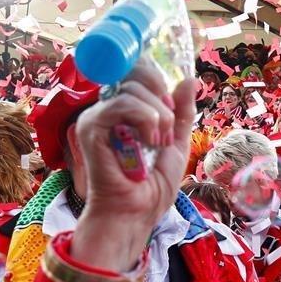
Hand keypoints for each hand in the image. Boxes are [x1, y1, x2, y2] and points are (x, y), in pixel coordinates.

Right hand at [71, 59, 196, 270]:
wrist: (136, 213)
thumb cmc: (151, 186)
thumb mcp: (176, 142)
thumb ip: (181, 112)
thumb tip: (190, 79)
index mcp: (125, 109)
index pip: (136, 69)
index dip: (157, 78)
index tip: (171, 106)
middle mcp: (107, 108)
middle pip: (133, 70)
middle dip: (160, 93)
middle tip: (168, 123)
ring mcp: (96, 116)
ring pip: (131, 88)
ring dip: (157, 114)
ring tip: (159, 142)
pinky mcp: (90, 127)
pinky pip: (120, 104)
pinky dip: (145, 119)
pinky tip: (150, 141)